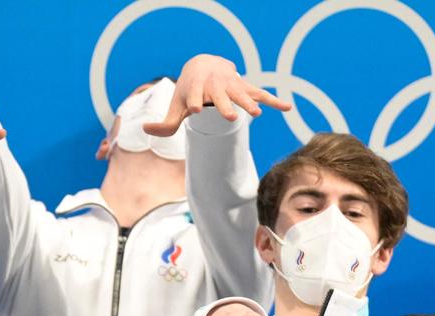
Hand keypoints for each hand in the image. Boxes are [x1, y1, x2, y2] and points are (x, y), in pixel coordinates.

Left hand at [144, 54, 291, 136]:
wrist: (203, 64)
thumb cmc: (188, 90)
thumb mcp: (176, 104)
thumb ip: (165, 124)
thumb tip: (145, 131)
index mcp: (196, 89)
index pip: (194, 96)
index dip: (194, 102)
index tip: (196, 109)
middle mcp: (215, 86)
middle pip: (220, 96)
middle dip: (225, 105)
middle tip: (231, 117)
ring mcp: (232, 86)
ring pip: (241, 94)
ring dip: (249, 103)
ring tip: (257, 114)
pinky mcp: (245, 88)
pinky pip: (262, 94)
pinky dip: (275, 100)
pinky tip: (288, 107)